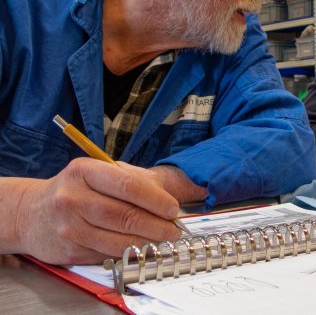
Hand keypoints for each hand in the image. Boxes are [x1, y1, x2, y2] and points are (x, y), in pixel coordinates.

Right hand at [14, 158, 182, 264]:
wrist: (32, 213)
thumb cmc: (76, 188)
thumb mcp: (99, 171)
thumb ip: (132, 179)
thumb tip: (167, 199)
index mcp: (84, 171)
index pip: (129, 186)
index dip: (157, 199)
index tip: (173, 208)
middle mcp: (72, 198)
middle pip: (126, 216)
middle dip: (158, 225)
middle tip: (174, 230)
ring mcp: (69, 226)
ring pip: (119, 240)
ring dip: (148, 243)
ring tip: (163, 240)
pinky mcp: (69, 250)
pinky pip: (108, 254)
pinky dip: (129, 252)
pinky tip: (140, 247)